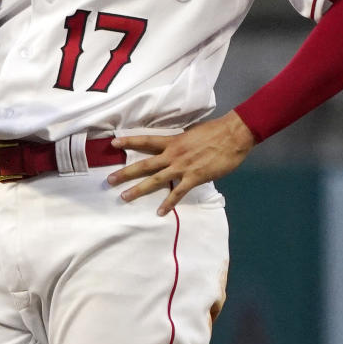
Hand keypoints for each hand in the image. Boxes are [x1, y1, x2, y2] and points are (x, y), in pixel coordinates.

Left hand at [106, 112, 256, 215]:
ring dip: (138, 189)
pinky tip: (160, 212)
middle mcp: (173, 154)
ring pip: (155, 180)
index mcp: (172, 141)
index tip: (113, 143)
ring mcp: (182, 167)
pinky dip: (169, 203)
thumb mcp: (191, 133)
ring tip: (124, 197)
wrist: (232, 135)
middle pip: (144, 164)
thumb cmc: (214, 131)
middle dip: (125, 172)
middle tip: (109, 179)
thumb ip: (180, 142)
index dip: (129, 141)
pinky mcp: (194, 178)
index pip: (145, 140)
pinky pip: (178, 193)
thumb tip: (175, 146)